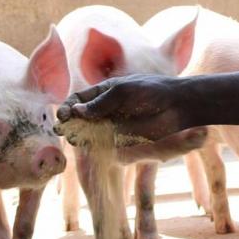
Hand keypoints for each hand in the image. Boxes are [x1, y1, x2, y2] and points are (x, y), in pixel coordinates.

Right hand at [56, 75, 193, 142]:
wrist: (177, 106)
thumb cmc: (151, 92)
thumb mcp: (123, 92)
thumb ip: (100, 103)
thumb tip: (76, 111)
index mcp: (103, 92)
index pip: (78, 99)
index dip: (68, 106)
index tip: (63, 114)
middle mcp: (104, 109)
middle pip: (79, 117)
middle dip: (68, 122)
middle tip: (61, 129)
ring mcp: (112, 124)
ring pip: (88, 132)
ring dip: (78, 135)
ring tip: (73, 138)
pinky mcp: (121, 140)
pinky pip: (102, 144)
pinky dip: (93, 146)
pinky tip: (88, 146)